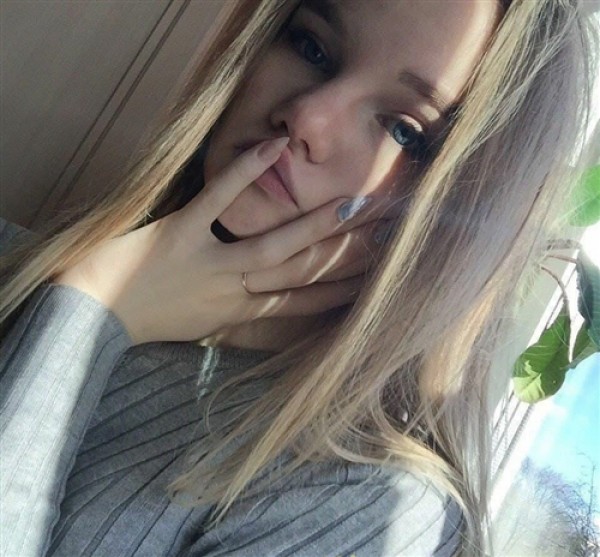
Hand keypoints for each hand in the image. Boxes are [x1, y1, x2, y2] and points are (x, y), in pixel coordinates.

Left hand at [51, 138, 385, 344]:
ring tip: (352, 203)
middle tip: (384, 233)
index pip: (303, 304)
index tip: (376, 281)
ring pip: (273, 244)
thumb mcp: (205, 327)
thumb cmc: (152, 320)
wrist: (95, 316)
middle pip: (301, 272)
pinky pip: (217, 201)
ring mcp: (209, 262)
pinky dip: (245, 172)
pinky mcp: (180, 233)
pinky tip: (273, 148)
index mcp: (240, 314)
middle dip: (346, 254)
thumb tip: (276, 308)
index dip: (342, 291)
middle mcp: (235, 291)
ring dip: (314, 224)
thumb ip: (242, 315)